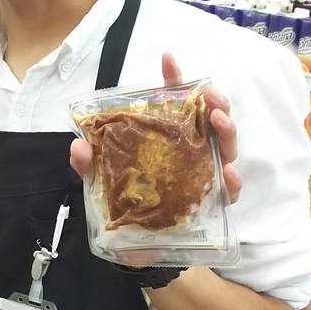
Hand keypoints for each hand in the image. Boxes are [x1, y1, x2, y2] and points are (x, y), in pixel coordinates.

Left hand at [70, 53, 241, 203]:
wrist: (138, 251)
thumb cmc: (128, 209)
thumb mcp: (103, 186)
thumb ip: (91, 167)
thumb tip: (78, 147)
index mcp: (168, 139)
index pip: (174, 103)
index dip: (173, 79)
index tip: (167, 58)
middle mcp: (192, 152)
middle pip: (210, 120)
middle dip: (215, 102)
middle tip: (209, 95)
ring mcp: (206, 176)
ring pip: (226, 148)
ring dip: (226, 131)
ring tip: (218, 121)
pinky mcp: (214, 204)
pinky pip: (230, 191)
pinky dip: (232, 181)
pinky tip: (227, 173)